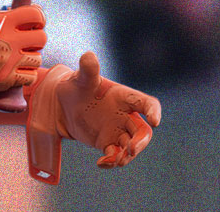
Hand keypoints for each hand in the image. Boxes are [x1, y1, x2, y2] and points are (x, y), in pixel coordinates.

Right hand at [0, 5, 45, 94]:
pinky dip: (25, 75)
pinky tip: (16, 71)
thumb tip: (34, 12)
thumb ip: (9, 15)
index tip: (35, 24)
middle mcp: (8, 40)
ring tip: (18, 58)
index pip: (36, 15)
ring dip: (30, 58)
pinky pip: (30, 76)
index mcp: (3, 22)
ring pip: (37, 58)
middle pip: (42, 38)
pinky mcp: (8, 79)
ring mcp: (9, 61)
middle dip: (36, 40)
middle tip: (27, 43)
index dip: (39, 19)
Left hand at [26, 52, 161, 182]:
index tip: (155, 121)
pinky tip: (101, 163)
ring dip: (126, 155)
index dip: (153, 111)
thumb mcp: (80, 79)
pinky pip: (116, 154)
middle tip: (130, 150)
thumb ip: (87, 70)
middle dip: (140, 142)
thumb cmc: (76, 86)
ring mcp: (118, 130)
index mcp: (124, 97)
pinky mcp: (108, 142)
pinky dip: (112, 160)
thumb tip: (89, 56)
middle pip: (143, 131)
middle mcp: (125, 115)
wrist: (64, 104)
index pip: (146, 103)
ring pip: (131, 145)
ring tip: (112, 159)